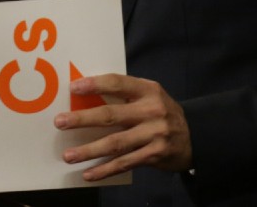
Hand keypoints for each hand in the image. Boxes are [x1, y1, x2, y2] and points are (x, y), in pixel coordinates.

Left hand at [53, 73, 192, 179]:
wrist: (196, 137)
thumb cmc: (162, 112)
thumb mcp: (150, 96)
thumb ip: (126, 95)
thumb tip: (86, 96)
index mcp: (148, 90)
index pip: (118, 83)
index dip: (96, 84)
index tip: (74, 88)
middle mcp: (152, 111)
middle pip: (111, 115)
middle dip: (83, 119)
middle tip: (60, 122)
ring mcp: (154, 134)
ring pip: (115, 143)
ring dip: (89, 150)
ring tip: (69, 156)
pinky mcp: (154, 155)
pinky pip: (125, 163)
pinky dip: (105, 170)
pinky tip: (89, 174)